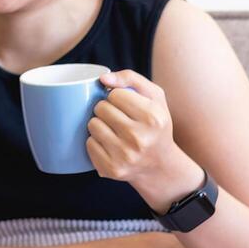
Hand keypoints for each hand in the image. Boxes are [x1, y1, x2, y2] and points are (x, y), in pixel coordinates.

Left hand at [88, 70, 204, 210]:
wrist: (159, 165)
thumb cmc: (154, 125)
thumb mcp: (154, 97)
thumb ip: (131, 79)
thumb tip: (103, 79)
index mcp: (153, 118)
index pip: (115, 94)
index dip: (117, 96)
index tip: (124, 104)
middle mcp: (139, 138)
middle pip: (101, 108)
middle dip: (106, 109)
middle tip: (117, 117)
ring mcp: (124, 156)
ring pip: (92, 125)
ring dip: (99, 124)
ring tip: (113, 130)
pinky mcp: (111, 169)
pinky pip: (89, 144)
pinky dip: (95, 141)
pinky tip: (109, 144)